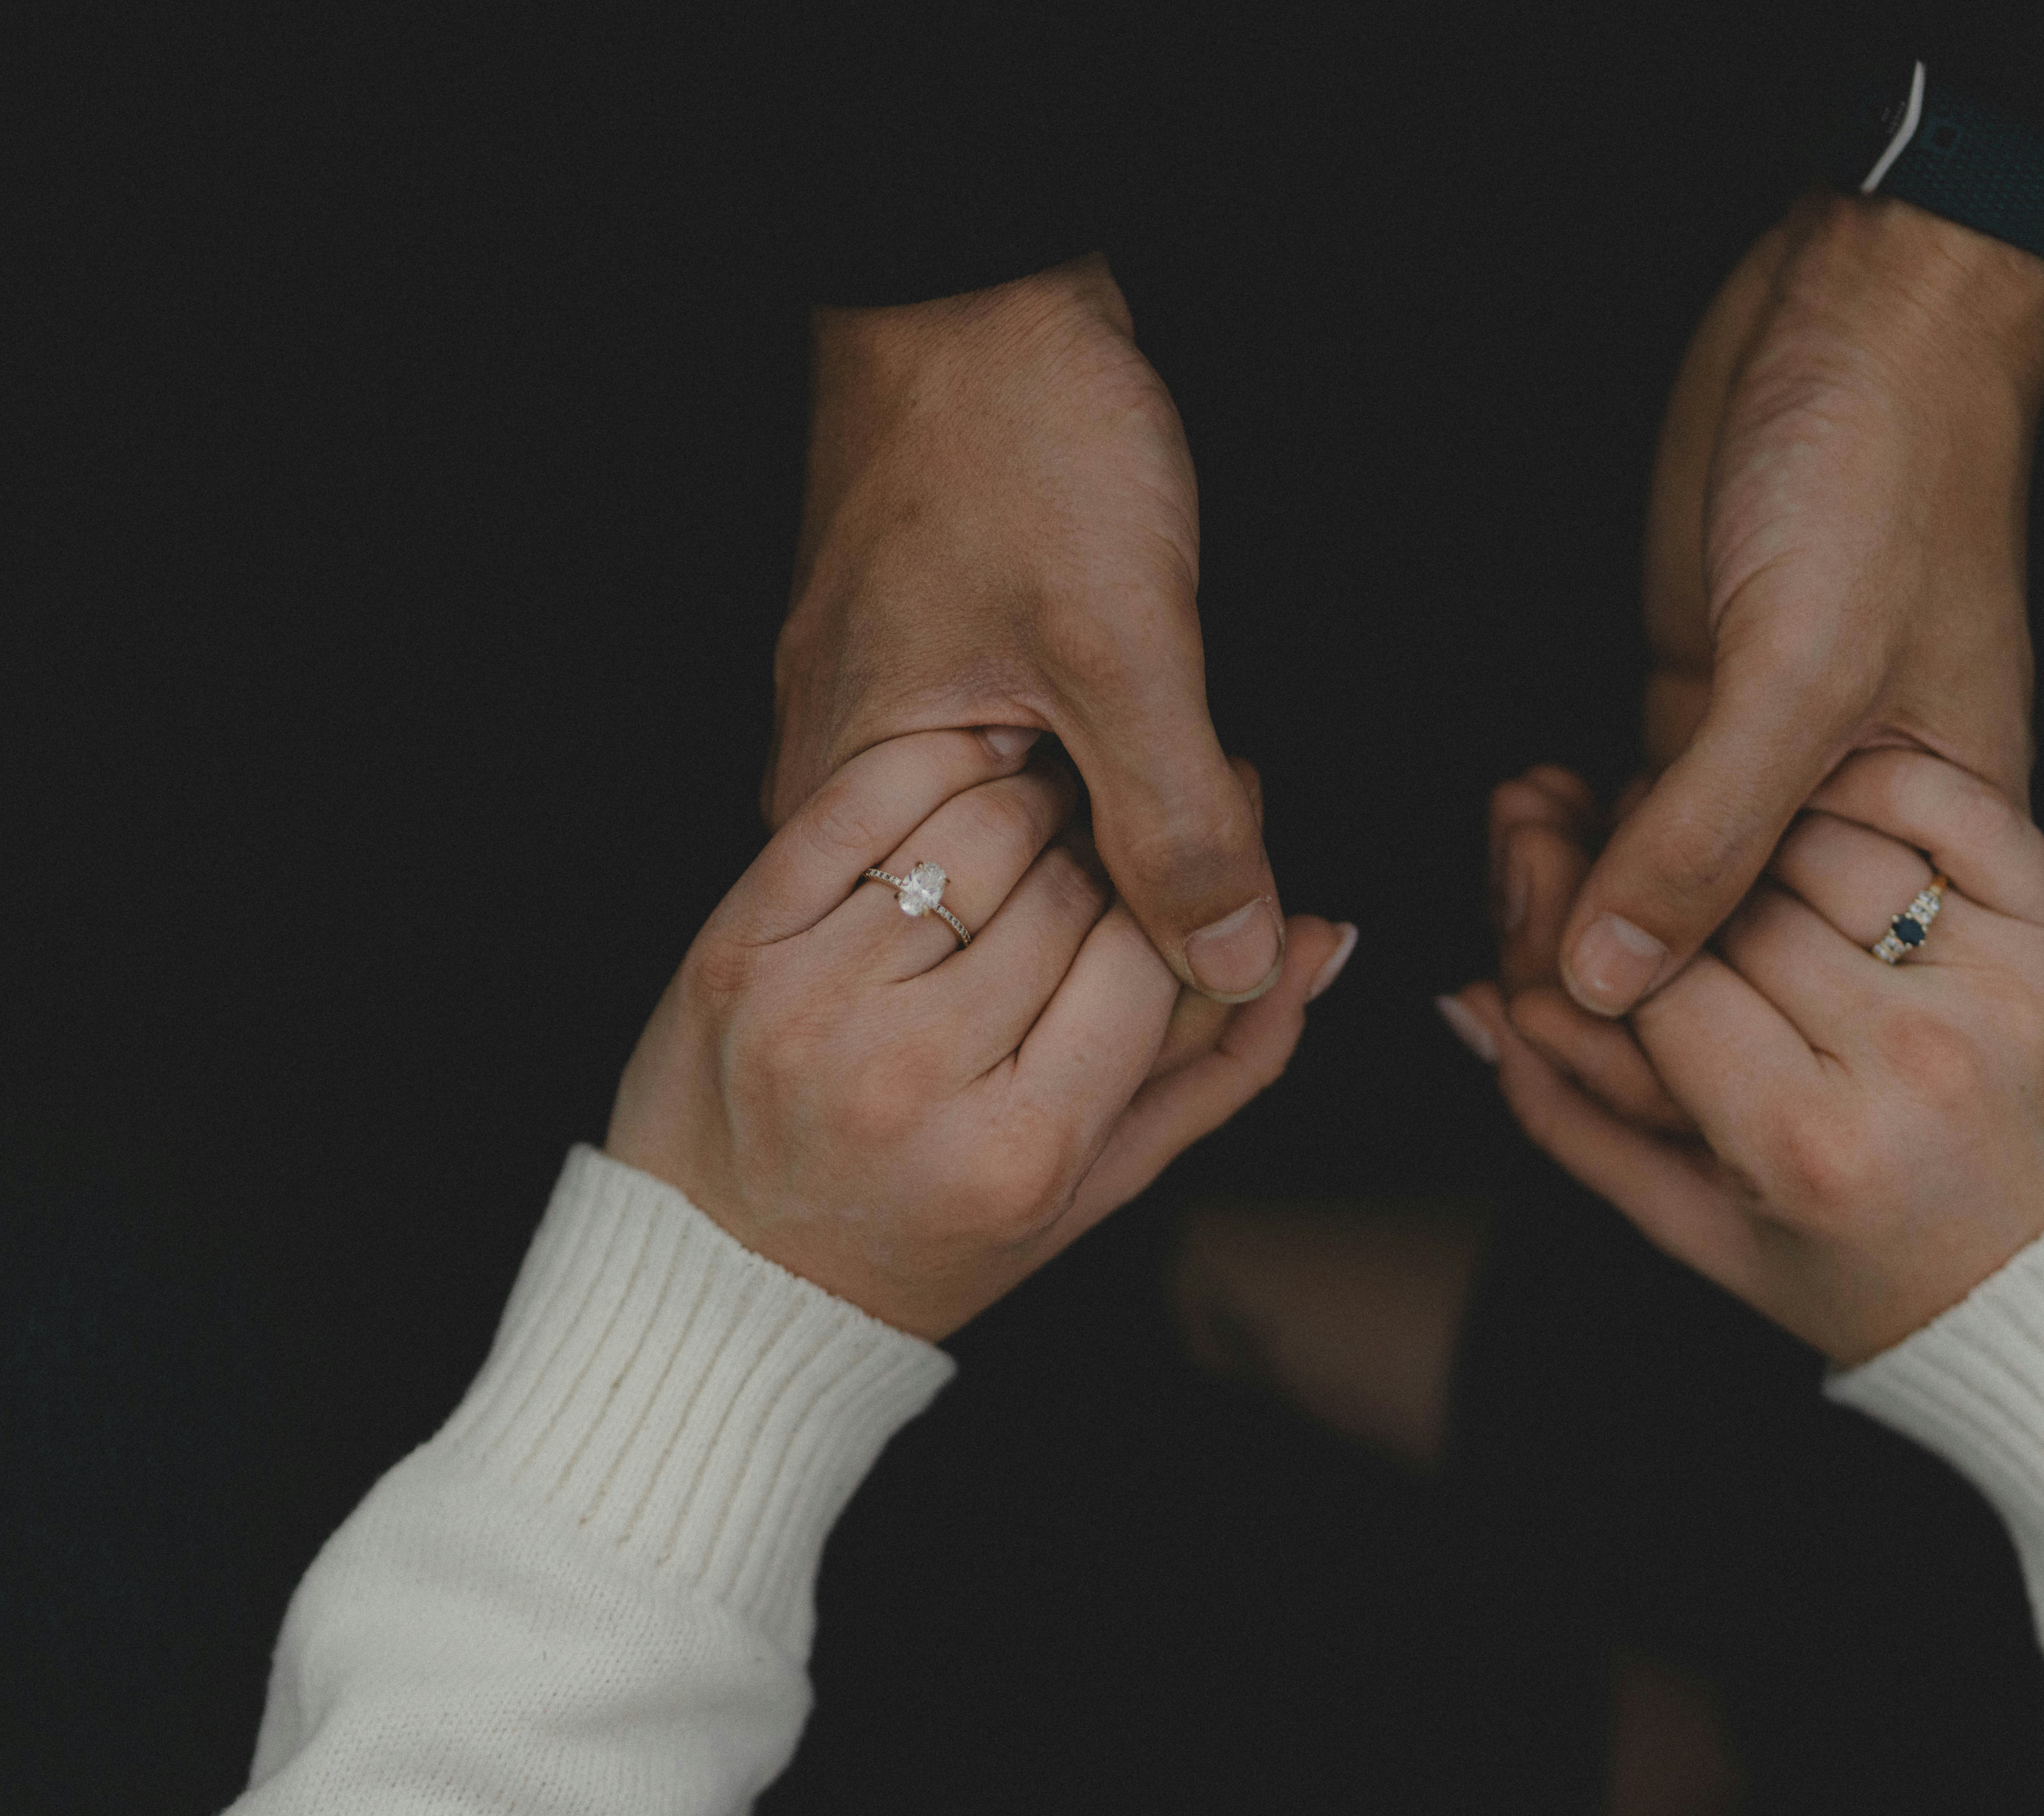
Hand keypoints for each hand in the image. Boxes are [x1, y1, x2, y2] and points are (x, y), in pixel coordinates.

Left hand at [611, 726, 1352, 1341]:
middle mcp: (914, 1080)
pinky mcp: (734, 952)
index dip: (1194, 879)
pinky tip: (968, 756)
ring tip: (1058, 780)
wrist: (725, 1287)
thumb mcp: (1088, 1189)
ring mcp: (811, 1010)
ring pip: (976, 826)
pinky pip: (857, 803)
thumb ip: (1218, 1066)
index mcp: (1019, 1152)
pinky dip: (931, 759)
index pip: (1149, 958)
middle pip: (1070, 885)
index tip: (1220, 819)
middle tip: (1133, 802)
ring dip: (1037, 781)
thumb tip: (1318, 943)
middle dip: (1119, 827)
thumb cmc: (927, 1240)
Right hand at [771, 255, 1287, 1004]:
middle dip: (1150, 924)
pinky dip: (1121, 794)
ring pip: (1037, 854)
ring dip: (1146, 856)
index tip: (1252, 956)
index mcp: (852, 807)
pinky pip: (1037, 785)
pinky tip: (1191, 790)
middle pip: (1017, 920)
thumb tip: (1233, 966)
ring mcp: (889, 729)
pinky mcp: (937, 680)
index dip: (1136, 982)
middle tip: (1278, 915)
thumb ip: (1175, 821)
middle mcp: (847, 788)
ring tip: (1247, 847)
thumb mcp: (1121, 648)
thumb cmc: (1023, 442)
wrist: (981, 289)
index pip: (999, 969)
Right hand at [1459, 750, 2043, 1366]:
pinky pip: (1949, 807)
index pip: (1654, 984)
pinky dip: (1875, 782)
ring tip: (1736, 844)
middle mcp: (1912, 1067)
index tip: (1599, 921)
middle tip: (1652, 868)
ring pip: (1827, 837)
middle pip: (1734, 906)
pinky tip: (1831, 799)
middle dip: (1669, 873)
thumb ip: (1571, 1114)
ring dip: (1759, 820)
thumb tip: (1473, 1002)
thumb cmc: (1869, 1276)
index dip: (1603, 934)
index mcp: (1809, 1147)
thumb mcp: (1701, 1228)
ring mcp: (2004, 995)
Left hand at [1557, 190, 2043, 1018]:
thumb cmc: (1882, 473)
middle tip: (1511, 909)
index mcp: (1926, 836)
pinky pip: (1621, 814)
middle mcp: (1843, 816)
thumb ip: (1710, 834)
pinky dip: (1564, 829)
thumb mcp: (1805, 667)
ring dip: (1563, 888)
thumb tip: (1609, 978)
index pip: (1785, 993)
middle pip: (1704, 952)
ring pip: (1646, 885)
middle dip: (1593, 952)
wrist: (1859, 316)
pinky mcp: (1697, 701)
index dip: (1661, 1023)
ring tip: (1517, 838)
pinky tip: (1524, 807)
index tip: (1555, 1005)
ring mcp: (1759, 759)